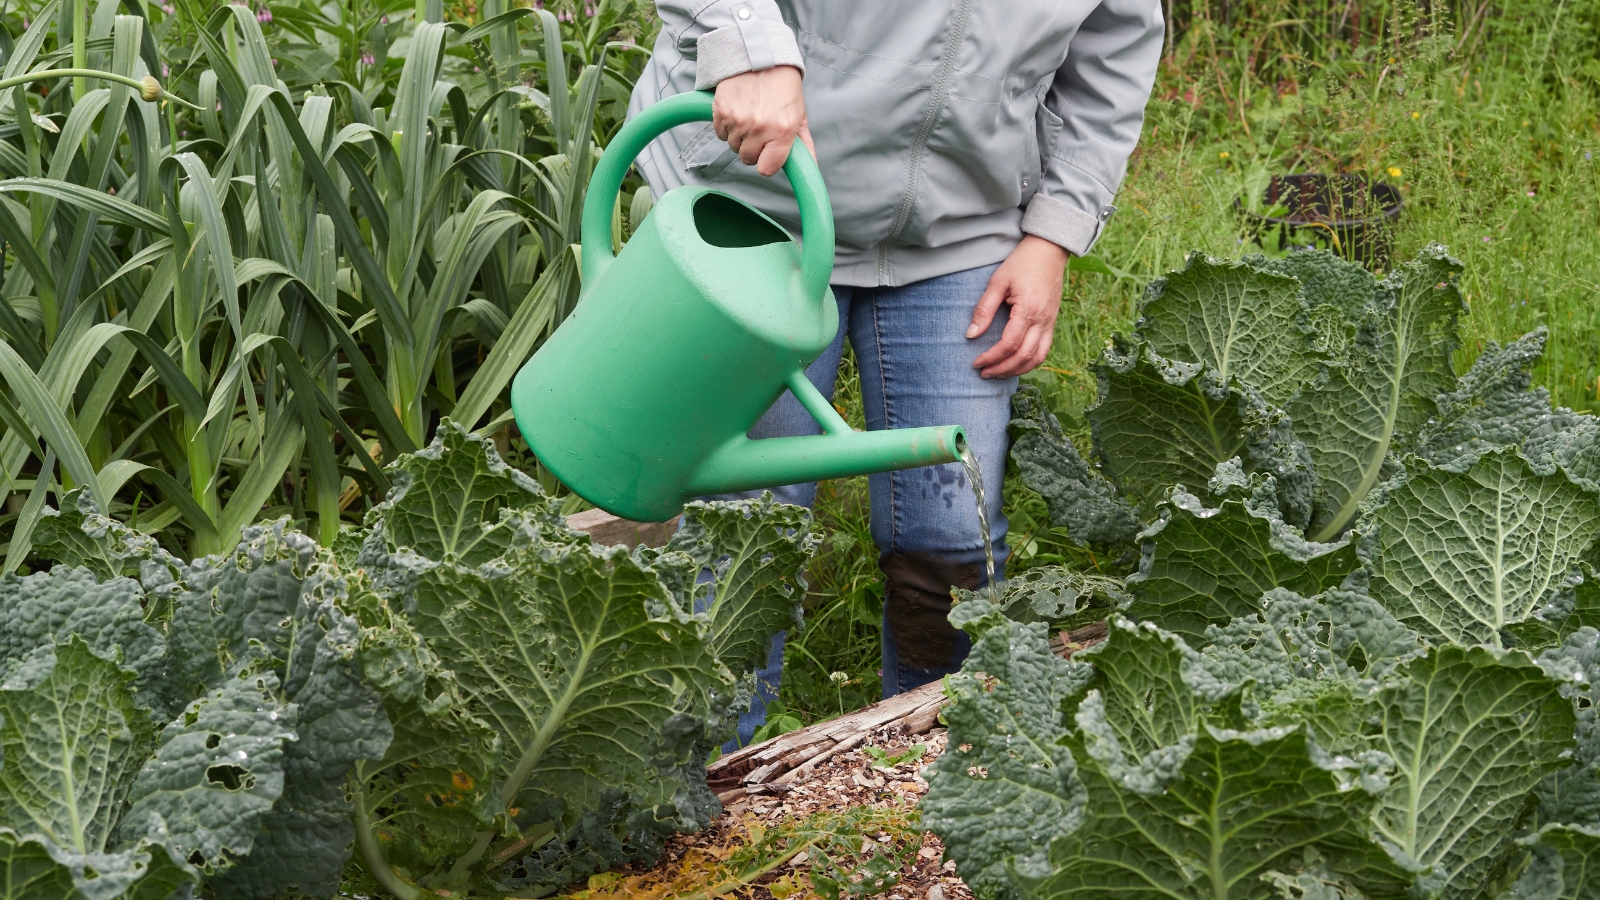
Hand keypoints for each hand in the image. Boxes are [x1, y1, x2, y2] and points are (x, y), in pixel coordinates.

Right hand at [713, 65, 814, 175]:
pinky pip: (720, 132)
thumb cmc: (783, 86)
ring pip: (732, 145)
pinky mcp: (721, 110)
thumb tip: (810, 168)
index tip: (768, 152)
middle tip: (759, 127)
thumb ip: (803, 144)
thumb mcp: (799, 115)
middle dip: (752, 147)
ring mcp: (738, 120)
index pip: (766, 169)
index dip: (766, 162)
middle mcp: (760, 128)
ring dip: (738, 135)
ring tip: (749, 114)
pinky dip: (726, 124)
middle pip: (747, 158)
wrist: (762, 54)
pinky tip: (737, 109)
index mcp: (783, 131)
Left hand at [968, 235, 1069, 377]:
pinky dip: (1030, 361)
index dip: (991, 357)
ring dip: (1018, 370)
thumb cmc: (1022, 262)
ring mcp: (1050, 322)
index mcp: (1028, 310)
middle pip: (1024, 356)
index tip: (976, 363)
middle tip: (984, 373)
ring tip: (998, 373)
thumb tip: (970, 335)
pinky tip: (1015, 363)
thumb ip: (984, 309)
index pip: (1009, 344)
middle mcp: (1043, 320)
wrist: (1049, 249)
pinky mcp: (1052, 322)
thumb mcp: (997, 282)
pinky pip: (1045, 349)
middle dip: (1002, 369)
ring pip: (1038, 358)